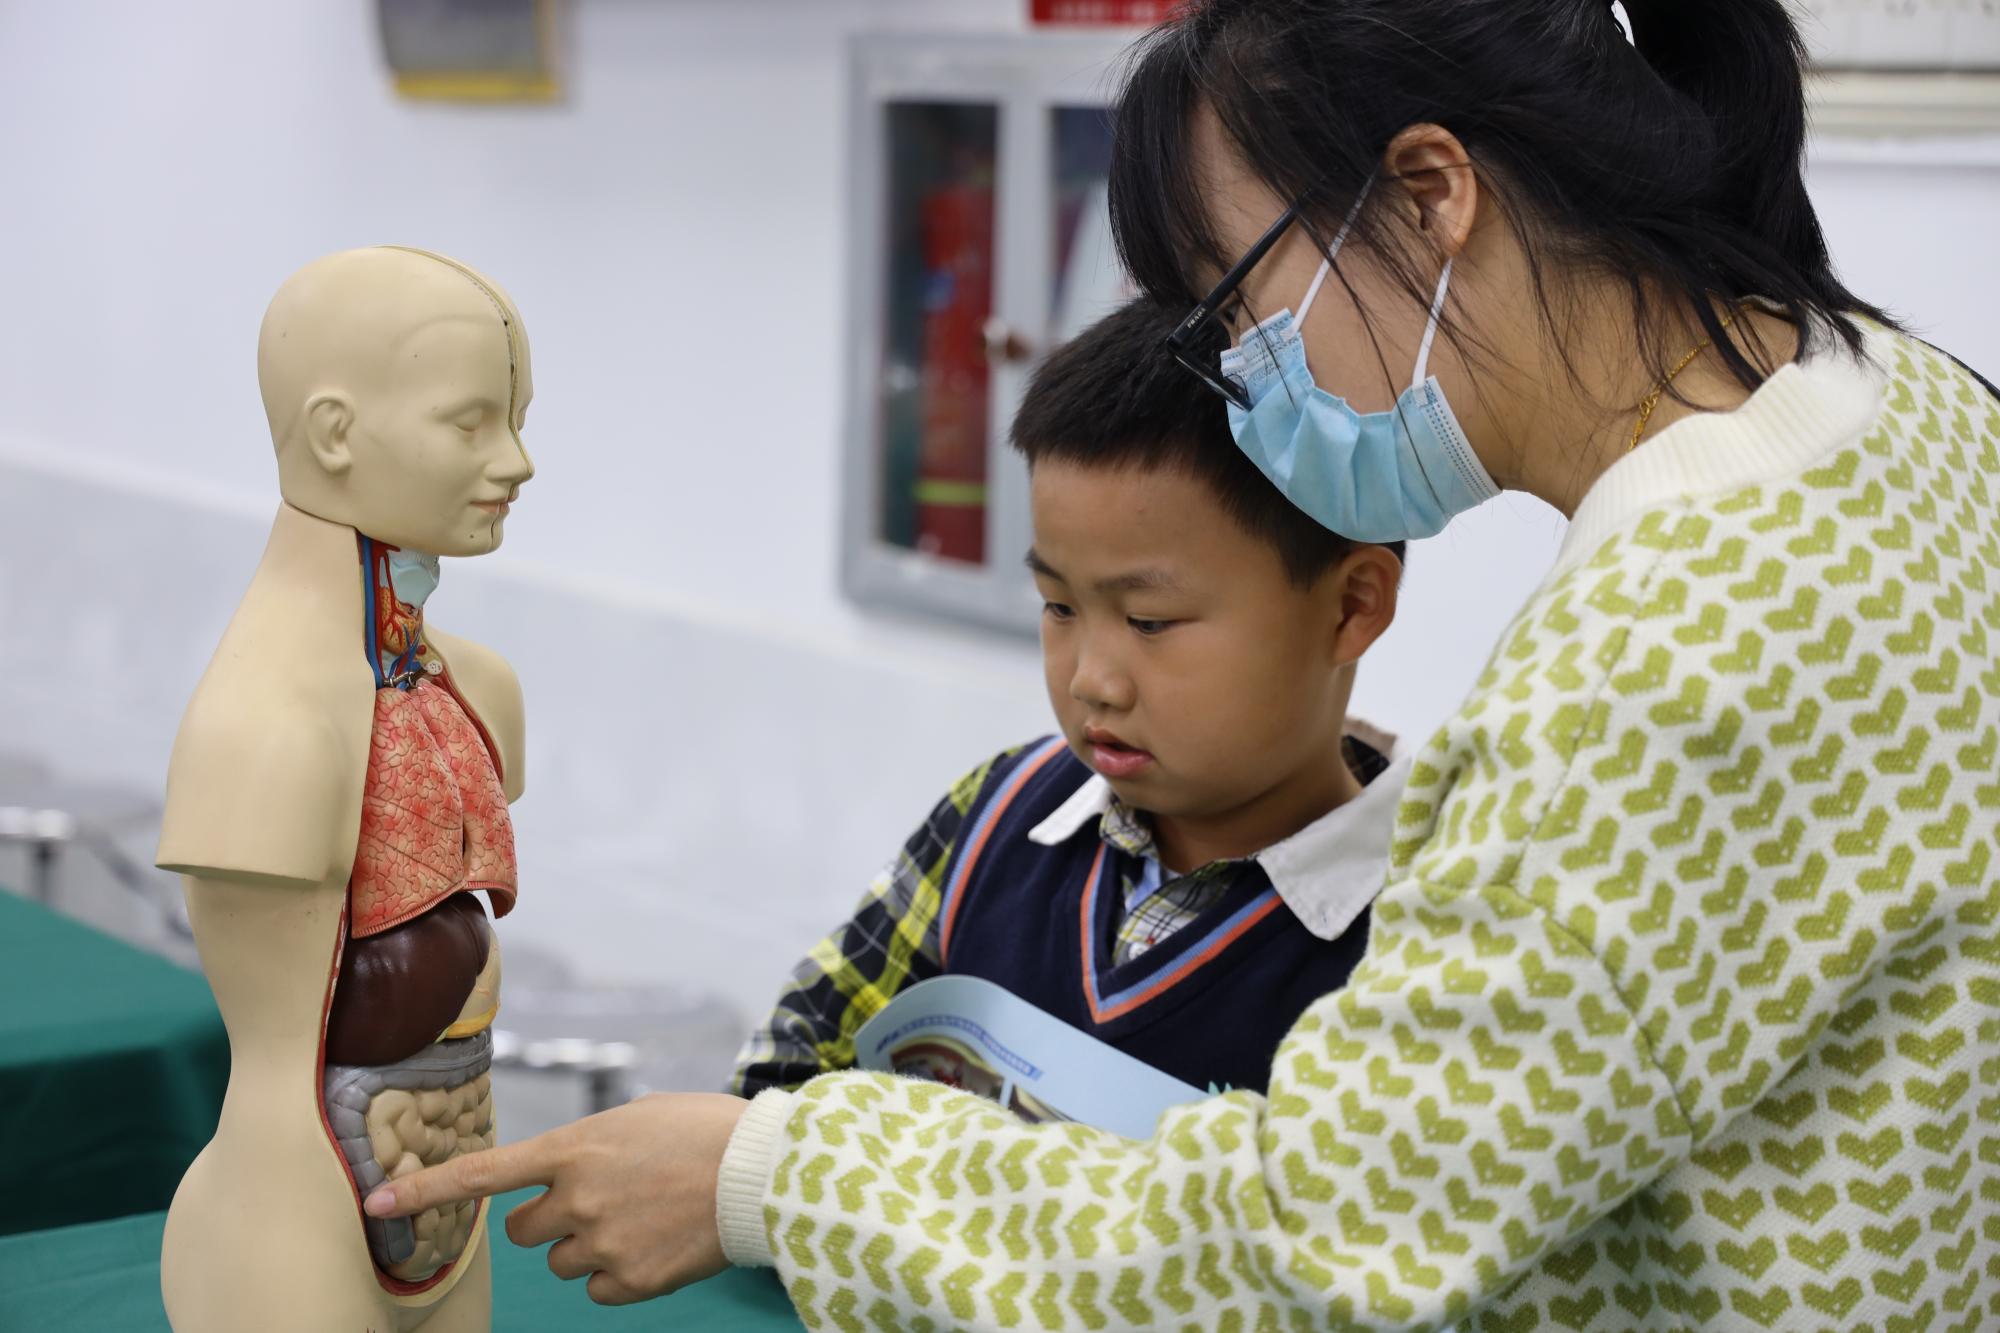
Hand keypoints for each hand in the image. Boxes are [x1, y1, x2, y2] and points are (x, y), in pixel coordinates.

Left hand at [363, 1092, 748, 1304]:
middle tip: (597, 1203)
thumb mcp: (637, 1117)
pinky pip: (597, 1289)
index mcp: (573, 1147)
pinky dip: (618, 1275)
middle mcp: (576, 1198)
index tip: (374, 1204)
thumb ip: (590, 1145)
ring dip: (588, 1247)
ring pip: (562, 1262)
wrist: (763, 1172)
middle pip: (524, 1231)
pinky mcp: (631, 1281)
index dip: (422, 1190)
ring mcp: (601, 1243)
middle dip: (550, 1221)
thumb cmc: (705, 1131)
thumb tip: (572, 1172)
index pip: (480, 1174)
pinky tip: (655, 1246)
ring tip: (642, 1220)